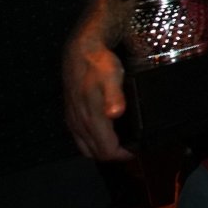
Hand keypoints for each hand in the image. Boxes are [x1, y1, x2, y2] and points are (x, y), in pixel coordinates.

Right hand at [62, 35, 132, 161]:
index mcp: (91, 117)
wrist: (80, 52)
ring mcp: (73, 120)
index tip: (137, 150)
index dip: (122, 155)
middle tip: (131, 148)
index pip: (106, 150)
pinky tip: (104, 133)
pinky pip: (80, 138)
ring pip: (86, 147)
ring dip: (102, 150)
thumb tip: (115, 114)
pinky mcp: (70, 115)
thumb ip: (114, 96)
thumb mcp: (112, 76)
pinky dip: (92, 142)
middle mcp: (80, 123)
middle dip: (113, 155)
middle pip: (96, 153)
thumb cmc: (99, 64)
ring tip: (120, 143)